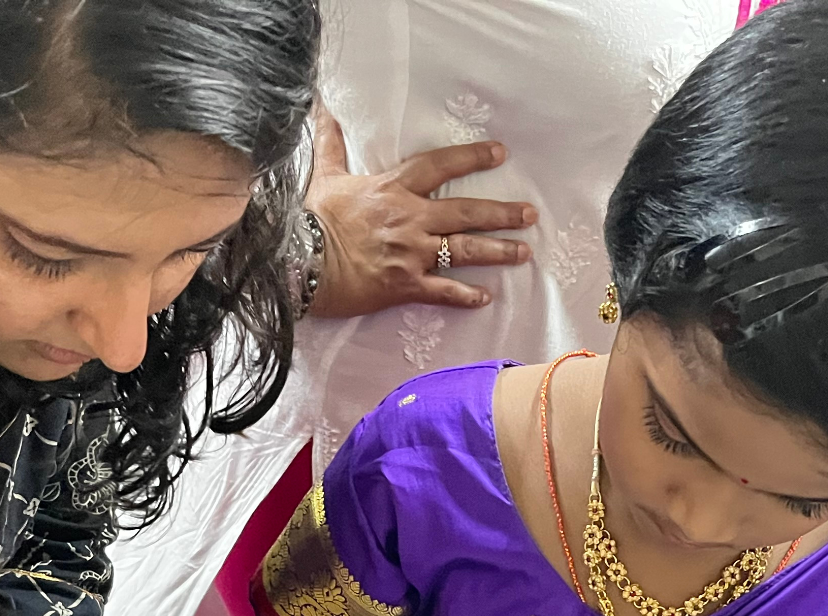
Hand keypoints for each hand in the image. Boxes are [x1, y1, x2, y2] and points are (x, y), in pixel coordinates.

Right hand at [305, 106, 534, 318]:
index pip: (440, 166)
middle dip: (501, 213)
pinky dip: (465, 296)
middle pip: (465, 212)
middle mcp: (410, 219)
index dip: (472, 157)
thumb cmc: (310, 219)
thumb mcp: (324, 175)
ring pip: (463, 251)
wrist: (298, 262)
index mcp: (393, 189)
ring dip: (497, 252)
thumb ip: (331, 143)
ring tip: (523, 253)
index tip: (501, 153)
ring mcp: (410, 254)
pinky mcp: (404, 286)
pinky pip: (442, 292)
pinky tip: (486, 298)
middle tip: (530, 214)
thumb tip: (322, 107)